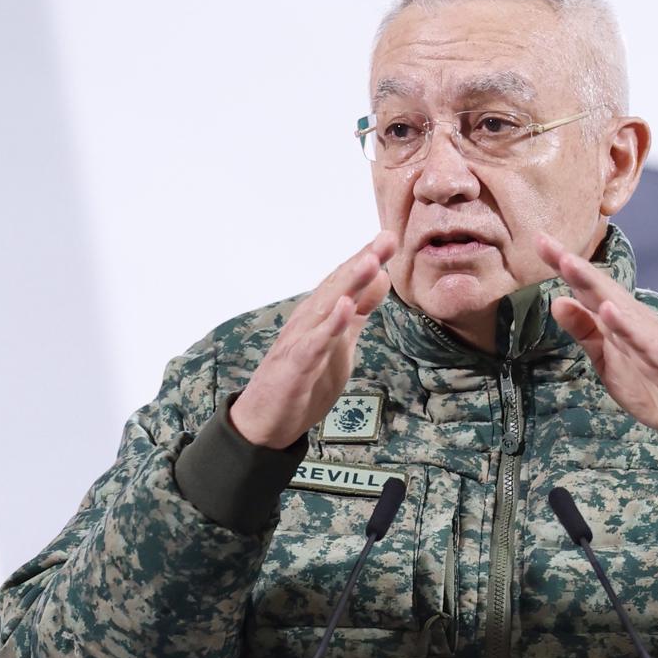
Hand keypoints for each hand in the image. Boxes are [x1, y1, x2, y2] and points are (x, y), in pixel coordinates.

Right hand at [229, 233, 395, 448]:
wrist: (267, 420)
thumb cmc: (304, 379)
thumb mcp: (341, 343)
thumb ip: (359, 312)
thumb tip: (380, 279)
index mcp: (321, 314)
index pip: (346, 281)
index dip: (368, 258)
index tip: (390, 237)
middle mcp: (309, 320)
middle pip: (339, 285)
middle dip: (362, 261)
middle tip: (386, 238)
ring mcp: (301, 341)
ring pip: (327, 307)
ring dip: (349, 284)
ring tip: (370, 262)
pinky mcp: (296, 365)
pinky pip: (315, 343)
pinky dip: (330, 325)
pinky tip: (346, 309)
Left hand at [538, 235, 657, 444]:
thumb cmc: (651, 383)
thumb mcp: (606, 358)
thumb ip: (585, 330)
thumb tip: (556, 301)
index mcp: (618, 321)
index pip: (588, 289)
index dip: (564, 267)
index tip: (538, 241)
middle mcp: (635, 321)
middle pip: (602, 289)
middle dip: (575, 267)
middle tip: (547, 244)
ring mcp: (651, 338)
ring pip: (620, 307)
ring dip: (595, 285)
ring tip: (569, 265)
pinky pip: (644, 341)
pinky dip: (626, 325)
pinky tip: (609, 310)